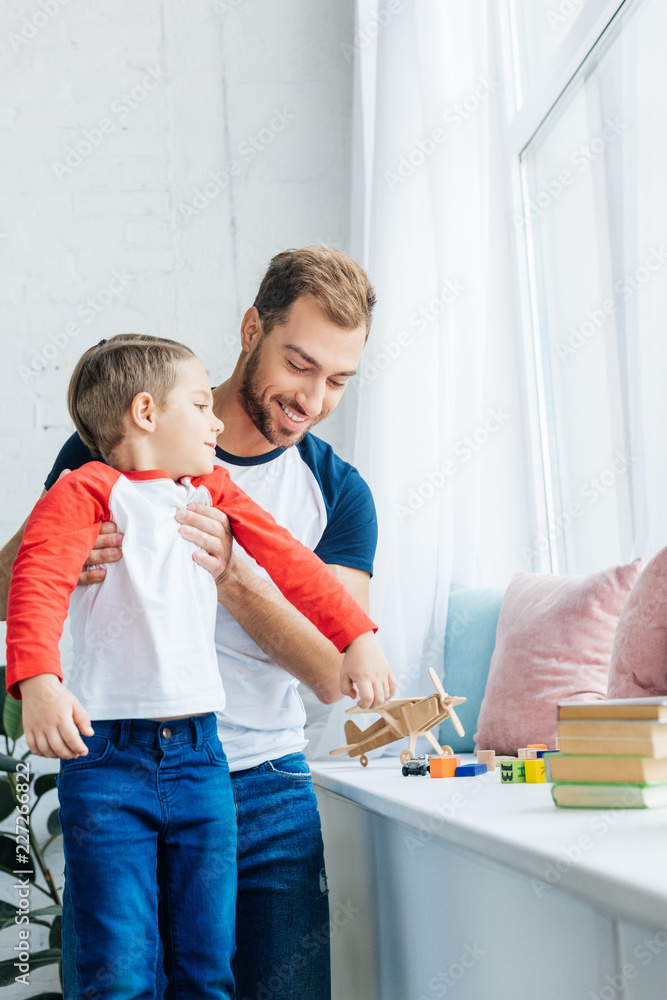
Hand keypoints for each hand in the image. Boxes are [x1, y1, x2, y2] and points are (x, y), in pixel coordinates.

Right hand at [19, 674, 93, 758]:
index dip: (79, 748)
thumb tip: (90, 734)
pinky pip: (32, 747)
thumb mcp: (74, 703)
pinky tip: (49, 752)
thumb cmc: (58, 695)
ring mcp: (36, 728)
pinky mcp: (28, 729)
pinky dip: (40, 753)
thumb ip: (83, 719)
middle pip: (58, 747)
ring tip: (64, 754)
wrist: (37, 686)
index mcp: (61, 717)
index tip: (84, 751)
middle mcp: (48, 724)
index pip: (71, 738)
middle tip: (75, 754)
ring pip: (45, 749)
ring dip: (56, 756)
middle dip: (69, 754)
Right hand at [55, 472, 122, 586]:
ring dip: (103, 556)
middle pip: (89, 541)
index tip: (114, 523)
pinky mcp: (64, 574)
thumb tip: (67, 471)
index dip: (100, 525)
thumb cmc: (44, 528)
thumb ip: (60, 492)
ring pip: (87, 558)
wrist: (28, 554)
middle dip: (105, 539)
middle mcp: (67, 542)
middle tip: (120, 537)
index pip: (85, 525)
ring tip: (118, 554)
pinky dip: (91, 576)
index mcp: (66, 527)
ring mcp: (65, 560)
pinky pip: (78, 577)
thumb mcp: (49, 509)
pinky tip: (103, 574)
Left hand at [174, 504, 233, 585]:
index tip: (188, 506)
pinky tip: (194, 555)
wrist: (225, 570)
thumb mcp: (211, 531)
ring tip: (182, 530)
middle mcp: (225, 539)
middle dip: (195, 519)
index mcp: (225, 528)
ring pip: (214, 543)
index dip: (203, 510)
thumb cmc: (211, 545)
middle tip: (179, 515)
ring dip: (197, 535)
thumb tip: (182, 507)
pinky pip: (213, 563)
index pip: (218, 516)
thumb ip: (202, 520)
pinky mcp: (218, 567)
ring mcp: (222, 554)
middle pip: (215, 527)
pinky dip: (204, 559)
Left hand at [340, 631, 395, 709]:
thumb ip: (345, 690)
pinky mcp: (389, 671)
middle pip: (378, 700)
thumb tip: (355, 698)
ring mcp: (384, 674)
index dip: (363, 705)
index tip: (358, 702)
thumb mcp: (343, 674)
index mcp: (363, 678)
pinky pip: (393, 687)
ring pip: (386, 695)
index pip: (368, 699)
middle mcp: (375, 677)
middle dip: (371, 706)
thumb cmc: (351, 660)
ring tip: (372, 697)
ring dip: (379, 701)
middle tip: (365, 702)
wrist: (361, 642)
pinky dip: (389, 694)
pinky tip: (382, 694)